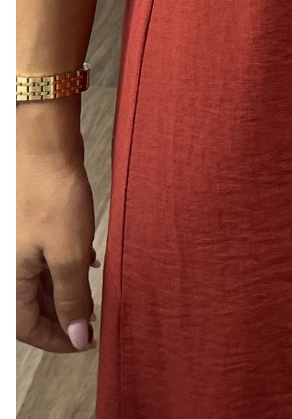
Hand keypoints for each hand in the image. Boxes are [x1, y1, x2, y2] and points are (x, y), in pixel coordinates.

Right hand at [17, 107, 98, 353]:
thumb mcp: (68, 251)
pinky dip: (62, 264)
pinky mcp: (27, 224)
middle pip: (30, 305)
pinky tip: (86, 259)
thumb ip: (72, 297)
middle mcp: (7, 264)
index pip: (27, 327)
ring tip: (92, 291)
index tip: (85, 342)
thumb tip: (77, 337)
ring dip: (64, 289)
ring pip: (37, 280)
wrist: (41, 140)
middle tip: (92, 319)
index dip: (57, 339)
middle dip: (62, 314)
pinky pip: (41, 256)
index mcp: (7, 278)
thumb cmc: (50, 191)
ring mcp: (16, 243)